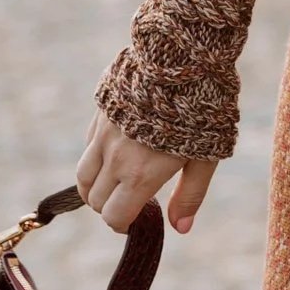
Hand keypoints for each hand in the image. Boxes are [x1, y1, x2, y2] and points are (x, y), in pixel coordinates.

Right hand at [76, 107, 217, 235]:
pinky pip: (87, 147)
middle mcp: (115, 159)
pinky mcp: (100, 114)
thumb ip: (189, 195)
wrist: (182, 60)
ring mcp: (104, 135)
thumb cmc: (201, 112)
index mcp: (140, 175)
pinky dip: (95, 159)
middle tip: (132, 199)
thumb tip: (180, 228)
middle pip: (95, 200)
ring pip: (83, 176)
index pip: (114, 217)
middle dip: (111, 207)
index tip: (137, 219)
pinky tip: (117, 151)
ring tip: (116, 182)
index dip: (123, 224)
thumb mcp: (206, 157)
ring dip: (95, 187)